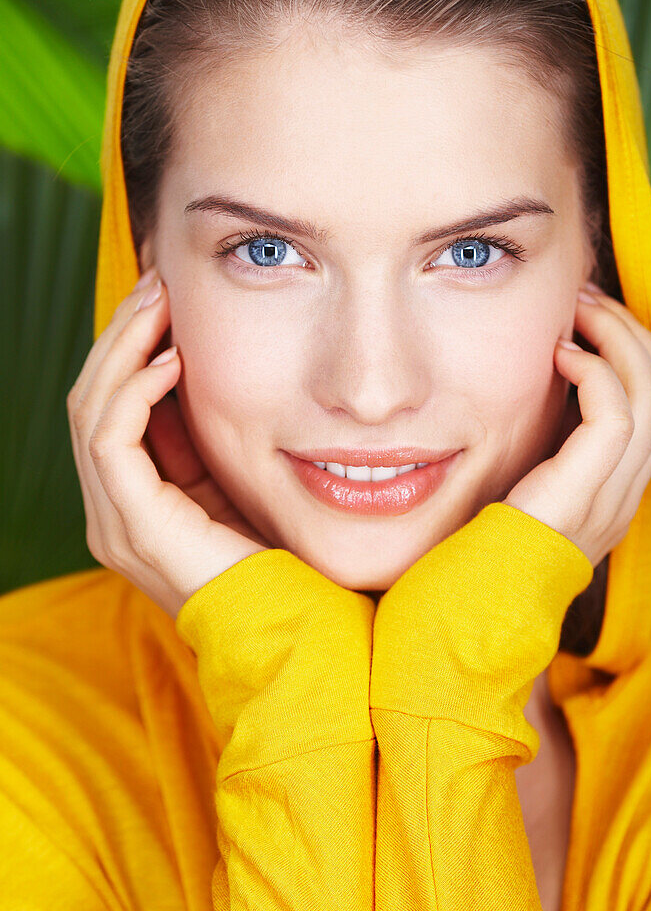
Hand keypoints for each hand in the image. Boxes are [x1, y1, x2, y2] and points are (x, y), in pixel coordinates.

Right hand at [67, 267, 271, 618]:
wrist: (298, 627)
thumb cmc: (280, 559)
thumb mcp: (233, 483)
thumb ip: (202, 440)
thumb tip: (191, 367)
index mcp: (134, 502)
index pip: (111, 407)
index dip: (131, 347)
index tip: (165, 297)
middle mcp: (113, 512)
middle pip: (92, 400)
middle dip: (122, 335)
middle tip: (157, 283)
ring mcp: (117, 522)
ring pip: (92, 410)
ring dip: (124, 348)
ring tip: (159, 302)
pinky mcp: (134, 526)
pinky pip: (112, 440)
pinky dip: (134, 391)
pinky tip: (171, 360)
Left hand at [503, 281, 650, 568]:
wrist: (463, 612)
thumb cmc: (479, 546)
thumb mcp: (524, 486)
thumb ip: (546, 446)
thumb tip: (543, 380)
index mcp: (617, 490)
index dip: (638, 349)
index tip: (590, 316)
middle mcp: (626, 495)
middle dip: (634, 332)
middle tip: (585, 300)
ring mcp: (610, 500)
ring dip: (617, 338)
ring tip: (574, 314)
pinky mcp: (580, 498)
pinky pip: (615, 418)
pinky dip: (593, 372)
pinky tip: (557, 357)